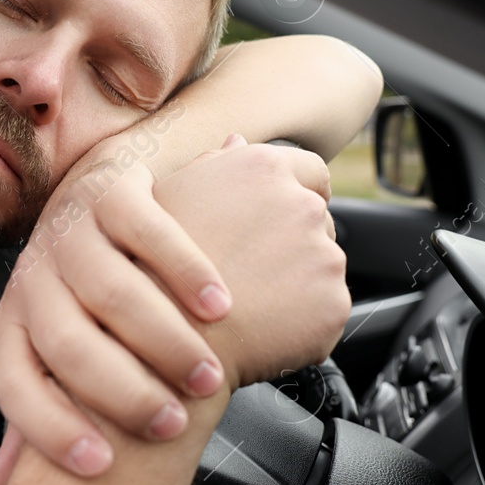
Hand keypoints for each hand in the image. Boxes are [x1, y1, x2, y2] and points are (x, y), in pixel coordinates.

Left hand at [0, 147, 235, 484]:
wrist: (106, 184)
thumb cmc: (89, 284)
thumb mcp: (60, 338)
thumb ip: (42, 405)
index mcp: (17, 320)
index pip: (15, 384)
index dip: (50, 430)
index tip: (104, 465)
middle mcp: (35, 274)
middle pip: (67, 342)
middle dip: (122, 391)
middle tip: (174, 422)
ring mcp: (71, 228)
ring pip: (109, 289)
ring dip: (162, 338)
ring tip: (207, 374)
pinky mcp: (112, 188)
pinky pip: (146, 229)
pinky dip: (185, 270)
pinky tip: (219, 305)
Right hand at [151, 139, 349, 387]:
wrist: (164, 340)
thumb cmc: (151, 265)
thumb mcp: (166, 196)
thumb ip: (211, 165)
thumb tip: (237, 144)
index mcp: (263, 169)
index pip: (311, 171)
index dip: (297, 194)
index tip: (279, 220)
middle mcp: (301, 205)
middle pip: (317, 220)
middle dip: (293, 240)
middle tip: (250, 270)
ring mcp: (323, 256)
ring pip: (322, 265)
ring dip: (298, 280)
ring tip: (249, 300)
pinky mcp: (333, 303)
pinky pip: (325, 309)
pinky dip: (303, 319)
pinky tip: (262, 325)